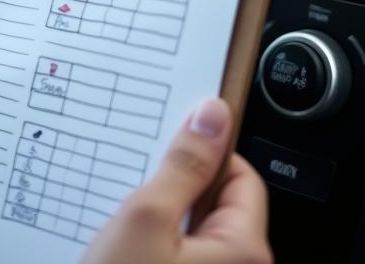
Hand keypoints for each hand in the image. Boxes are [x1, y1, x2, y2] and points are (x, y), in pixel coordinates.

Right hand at [82, 98, 270, 263]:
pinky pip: (173, 247)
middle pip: (214, 198)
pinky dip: (150, 234)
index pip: (241, 174)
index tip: (168, 140)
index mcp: (245, 251)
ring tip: (122, 211)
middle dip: (174, 180)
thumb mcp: (147, 218)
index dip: (204, 152)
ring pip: (189, 222)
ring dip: (158, 210)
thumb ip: (184, 165)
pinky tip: (119, 235)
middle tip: (137, 177)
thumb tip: (213, 114)